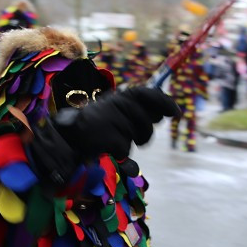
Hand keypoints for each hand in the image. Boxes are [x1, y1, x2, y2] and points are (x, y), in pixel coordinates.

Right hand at [56, 87, 179, 159]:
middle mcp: (118, 104)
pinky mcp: (108, 136)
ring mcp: (113, 120)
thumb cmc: (97, 123)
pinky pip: (125, 149)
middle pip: (147, 121)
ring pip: (137, 136)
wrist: (69, 134)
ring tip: (116, 139)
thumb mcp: (117, 111)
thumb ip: (139, 110)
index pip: (149, 94)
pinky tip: (107, 146)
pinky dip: (119, 152)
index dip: (165, 103)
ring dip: (130, 141)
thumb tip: (165, 112)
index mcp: (122, 96)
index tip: (177, 113)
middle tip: (139, 136)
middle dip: (146, 131)